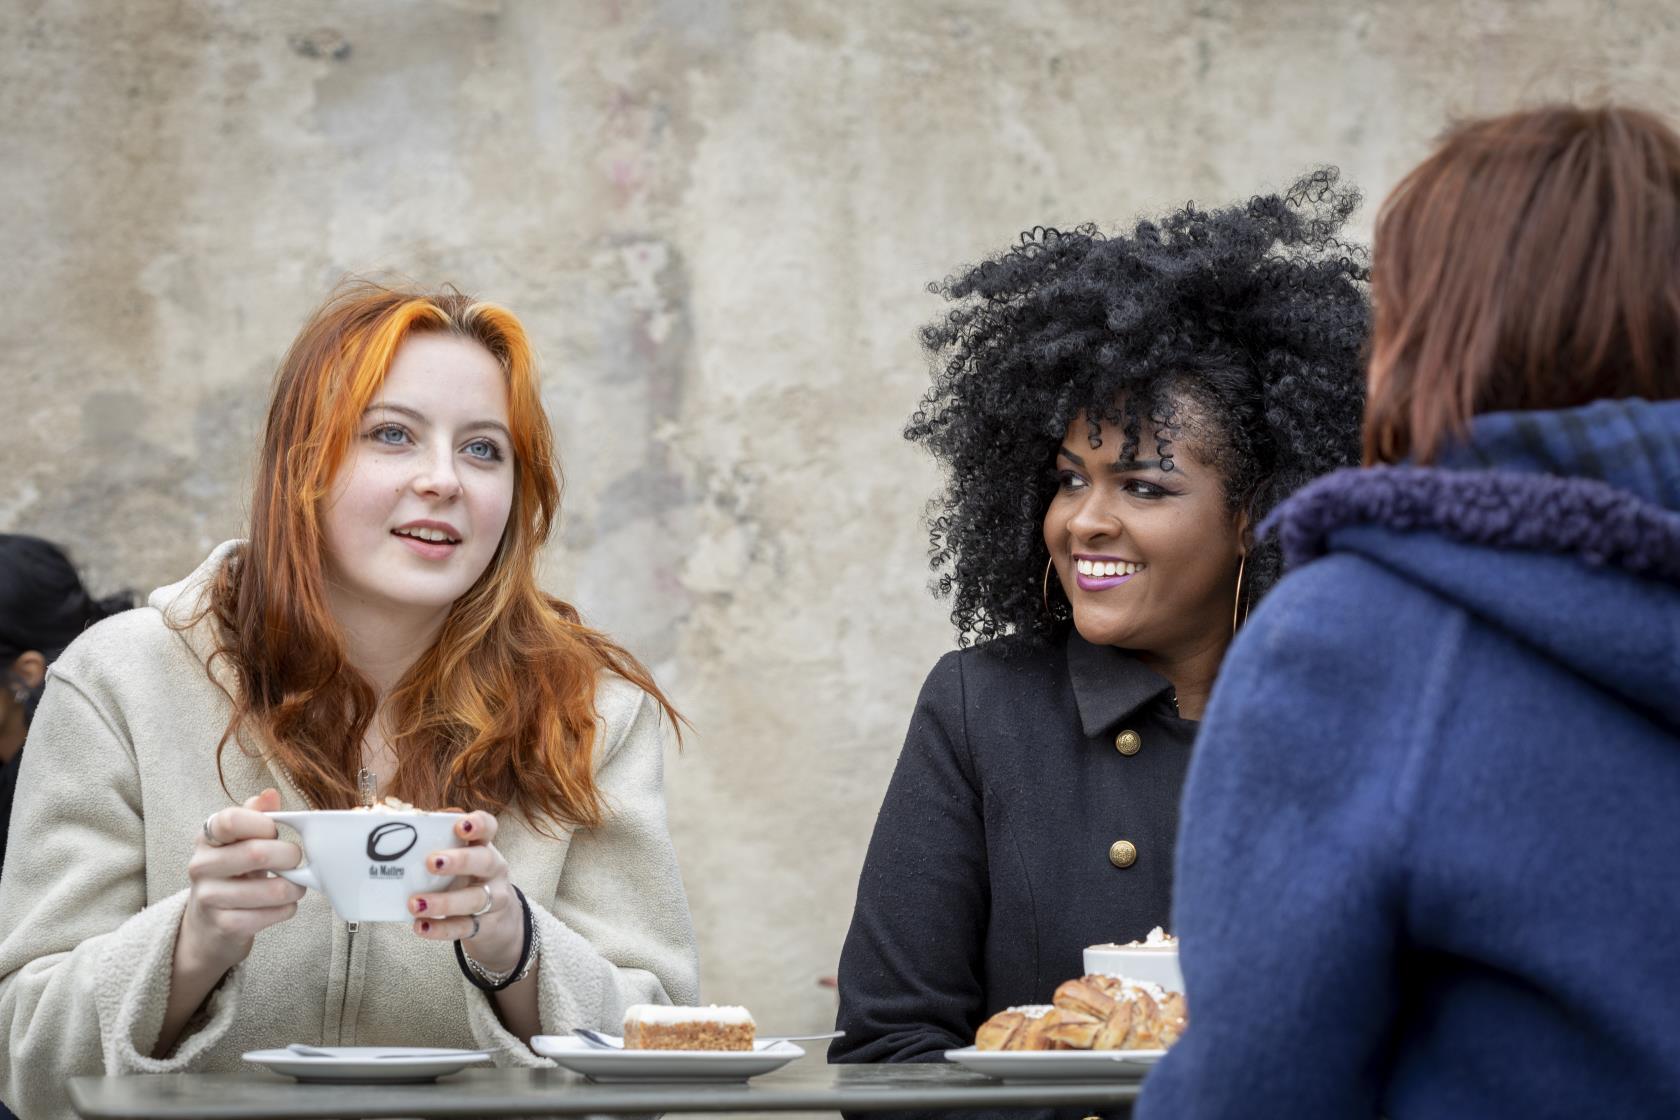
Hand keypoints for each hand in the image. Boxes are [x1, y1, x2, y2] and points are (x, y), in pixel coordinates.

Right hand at [180, 787, 305, 973]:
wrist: (208, 923)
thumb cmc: (233, 873)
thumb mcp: (240, 842)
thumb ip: (256, 815)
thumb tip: (269, 794)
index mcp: (207, 838)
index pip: (231, 820)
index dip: (264, 824)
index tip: (275, 832)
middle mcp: (201, 866)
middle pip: (256, 853)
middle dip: (290, 856)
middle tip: (296, 859)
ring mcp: (209, 897)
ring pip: (272, 889)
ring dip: (295, 887)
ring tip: (295, 885)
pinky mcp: (224, 925)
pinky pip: (272, 914)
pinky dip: (287, 909)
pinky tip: (282, 905)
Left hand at [408, 810, 520, 970]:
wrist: (499, 918)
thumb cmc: (468, 878)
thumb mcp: (462, 857)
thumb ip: (439, 842)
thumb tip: (403, 824)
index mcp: (484, 846)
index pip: (489, 828)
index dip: (478, 824)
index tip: (461, 826)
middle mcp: (494, 870)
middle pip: (484, 861)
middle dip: (459, 861)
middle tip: (431, 863)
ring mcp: (494, 899)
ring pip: (474, 899)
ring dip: (444, 902)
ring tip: (416, 903)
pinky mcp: (485, 926)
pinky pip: (464, 927)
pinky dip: (441, 928)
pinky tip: (421, 926)